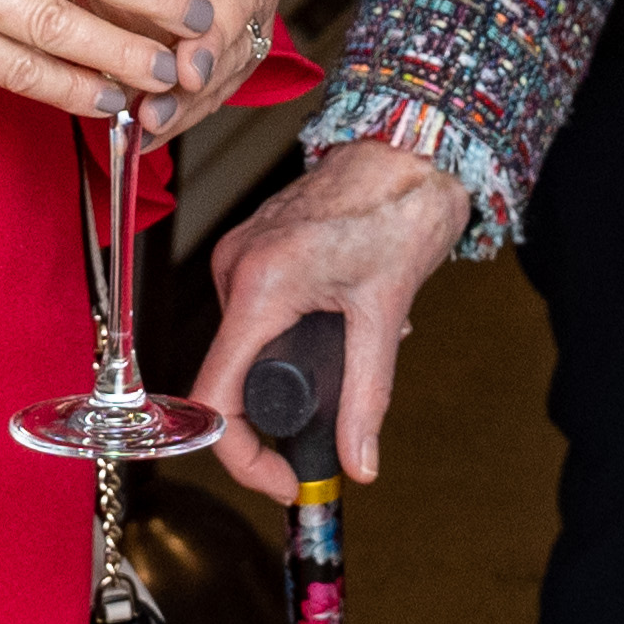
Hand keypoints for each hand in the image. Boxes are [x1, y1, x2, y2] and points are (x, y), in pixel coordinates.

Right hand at [183, 139, 468, 499]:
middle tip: (344, 414)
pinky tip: (342, 318)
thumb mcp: (385, 313)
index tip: (286, 477)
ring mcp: (239, 256)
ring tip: (356, 346)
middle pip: (231, 379)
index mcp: (258, 284)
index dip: (242, 455)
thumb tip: (359, 464)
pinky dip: (295, 335)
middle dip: (285, 409)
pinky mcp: (253, 250)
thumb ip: (368, 395)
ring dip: (296, 368)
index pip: (215, 399)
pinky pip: (258, 316)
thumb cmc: (398, 208)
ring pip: (249, 349)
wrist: (409, 145)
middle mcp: (234, 269)